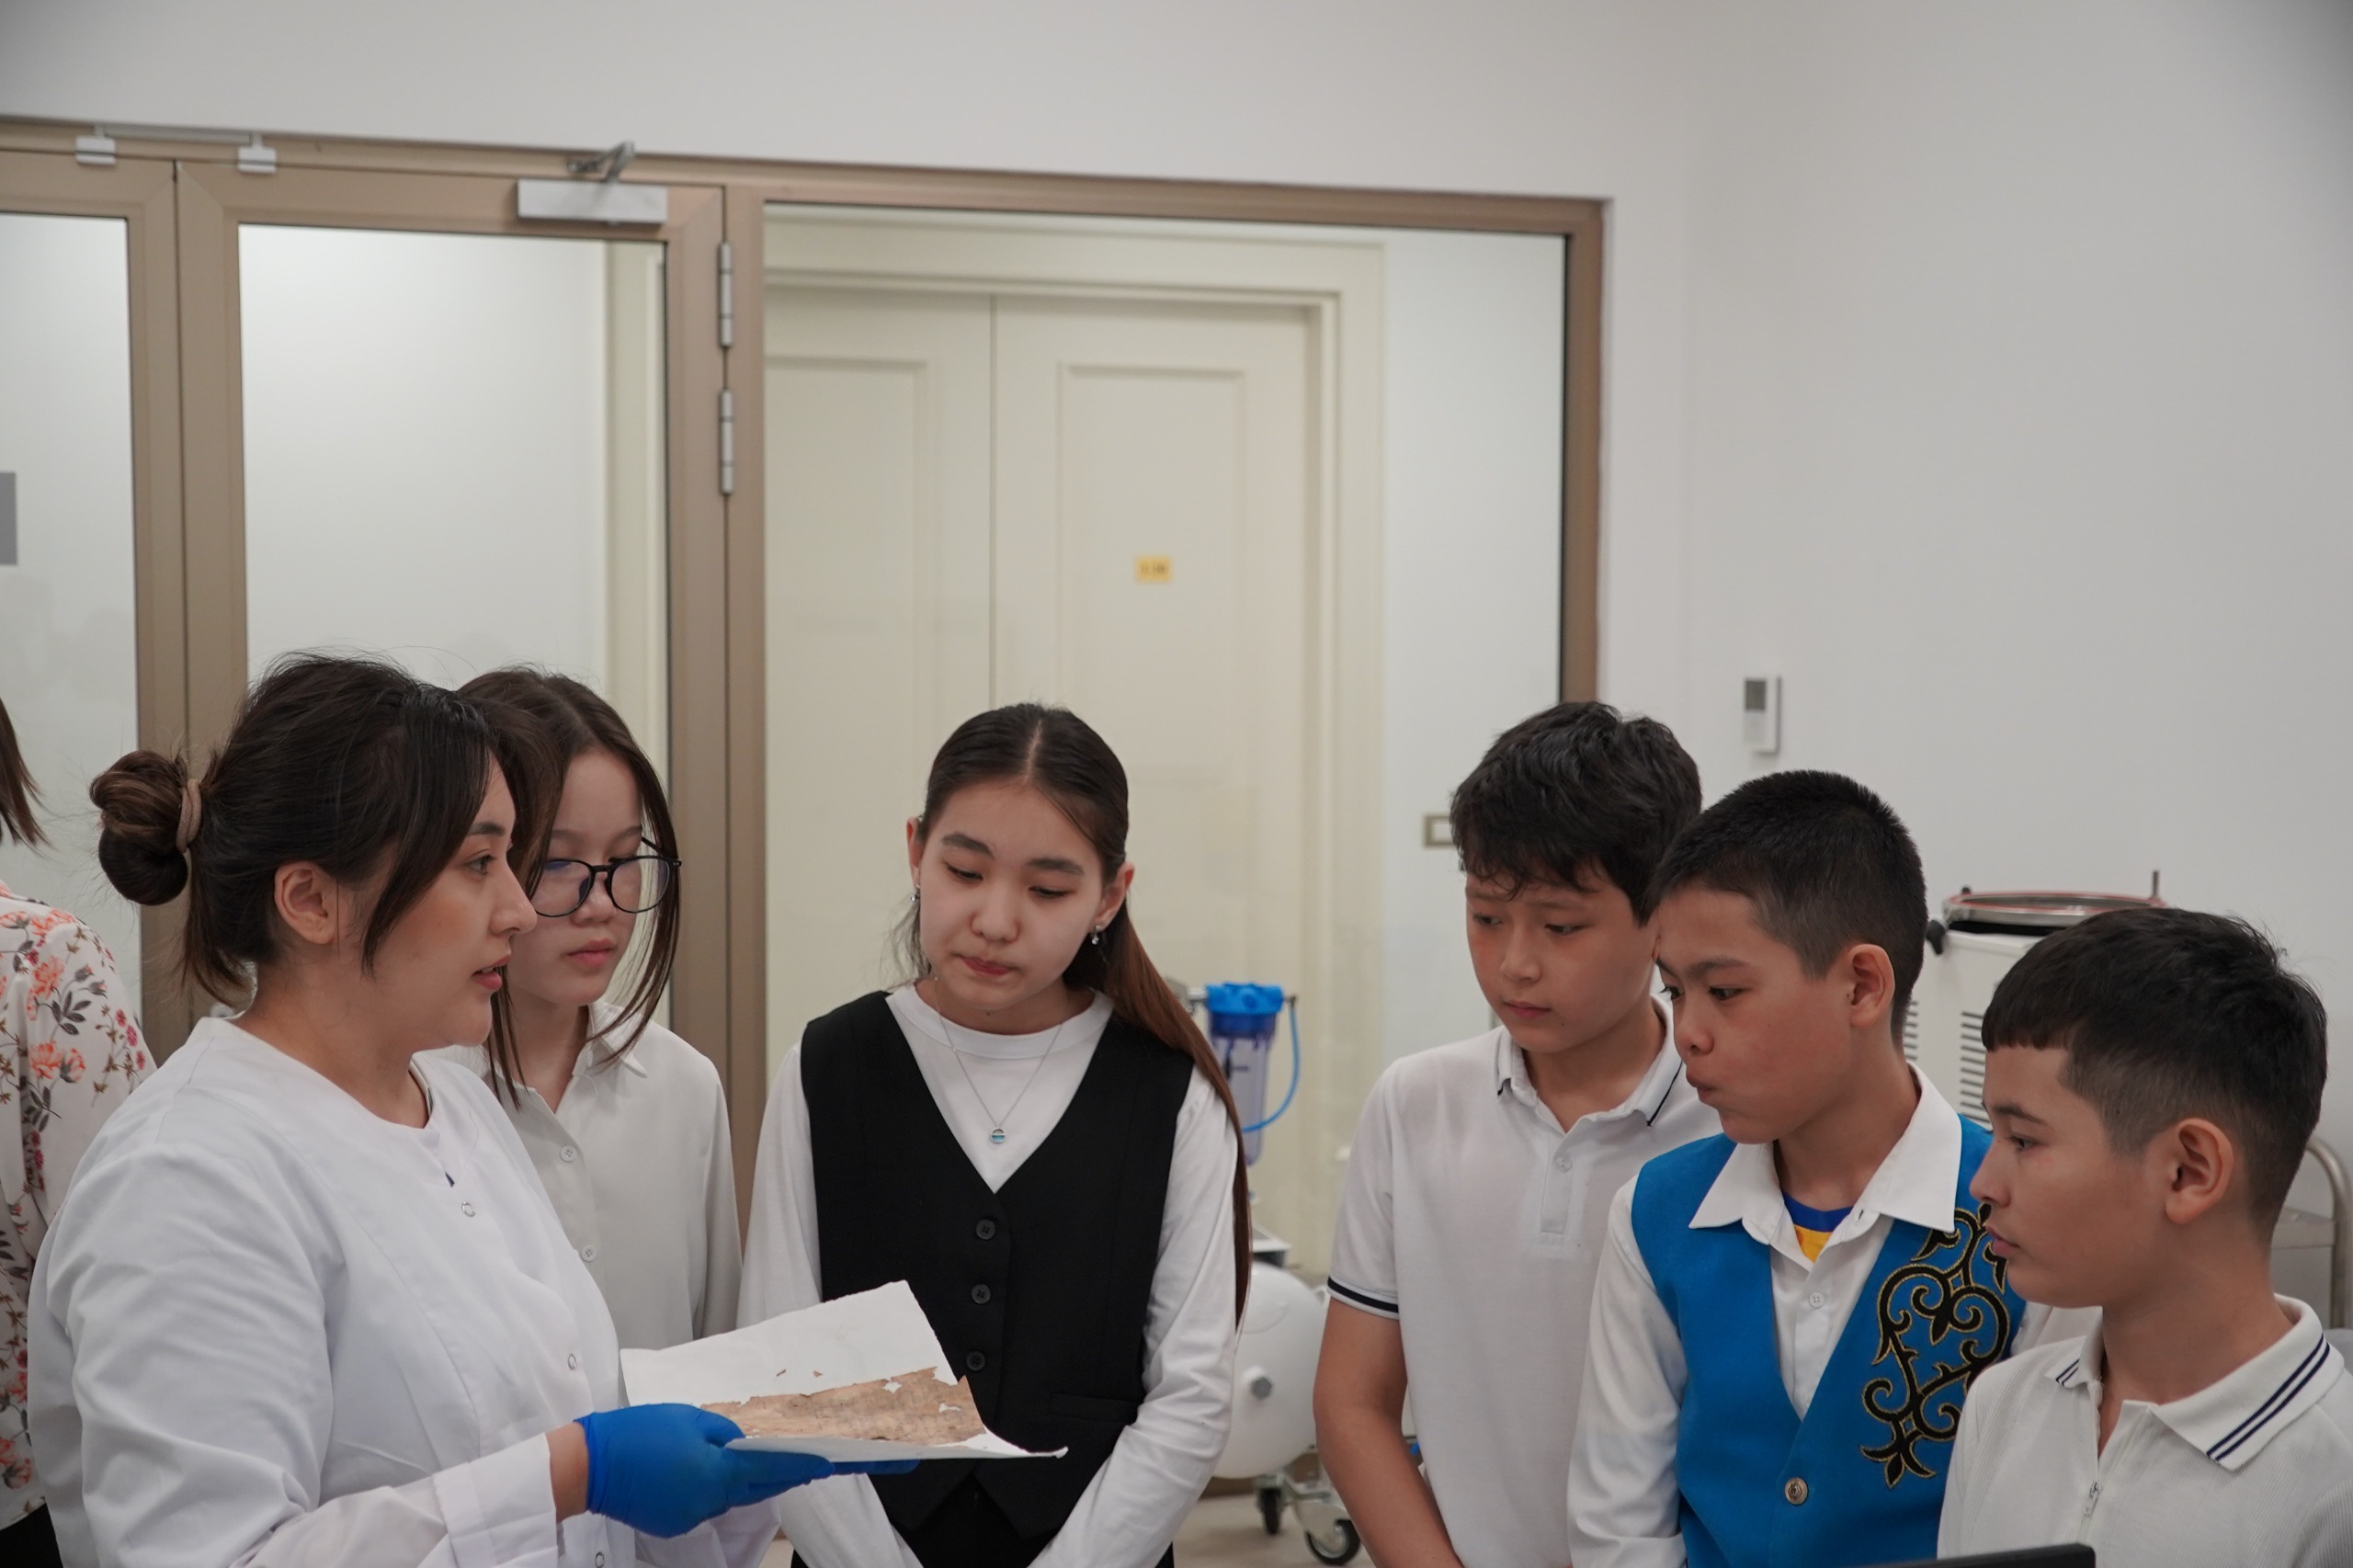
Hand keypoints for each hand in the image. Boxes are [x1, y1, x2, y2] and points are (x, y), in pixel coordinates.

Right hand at [577, 1404, 847, 1537]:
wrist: (590, 1466)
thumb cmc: (638, 1434)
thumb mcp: (688, 1418)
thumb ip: (723, 1433)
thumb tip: (743, 1444)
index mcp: (717, 1472)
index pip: (770, 1471)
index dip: (801, 1467)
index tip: (828, 1464)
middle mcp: (709, 1501)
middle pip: (753, 1488)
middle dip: (778, 1476)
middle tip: (806, 1466)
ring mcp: (691, 1517)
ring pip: (727, 1497)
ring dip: (739, 1481)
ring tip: (749, 1461)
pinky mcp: (673, 1524)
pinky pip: (703, 1505)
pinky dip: (709, 1490)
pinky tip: (702, 1473)